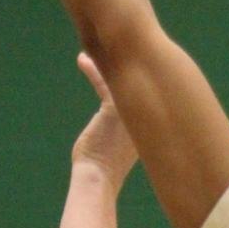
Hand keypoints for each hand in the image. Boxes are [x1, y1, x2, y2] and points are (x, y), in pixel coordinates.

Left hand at [70, 54, 137, 191]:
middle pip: (135, 81)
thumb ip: (118, 133)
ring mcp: (131, 110)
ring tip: (90, 48)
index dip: (133, 80)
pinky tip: (81, 59)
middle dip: (126, 63)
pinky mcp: (114, 108)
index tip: (124, 67)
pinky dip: (91, 69)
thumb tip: (106, 137)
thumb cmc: (103, 170)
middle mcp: (143, 115)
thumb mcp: (115, 148)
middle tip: (116, 49)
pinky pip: (103, 81)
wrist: (98, 179)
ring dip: (105, 61)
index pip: (142, 95)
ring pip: (118, 78)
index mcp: (147, 125)